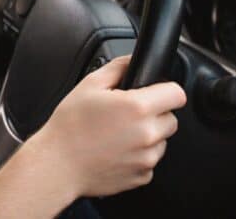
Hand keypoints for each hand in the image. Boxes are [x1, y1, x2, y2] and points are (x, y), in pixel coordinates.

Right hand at [26, 54, 186, 198]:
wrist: (58, 164)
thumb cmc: (70, 126)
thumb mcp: (89, 85)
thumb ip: (118, 67)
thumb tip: (132, 60)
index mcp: (137, 107)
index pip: (177, 94)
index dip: (166, 90)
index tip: (157, 92)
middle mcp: (147, 134)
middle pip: (171, 119)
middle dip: (155, 114)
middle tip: (128, 114)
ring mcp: (147, 158)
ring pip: (161, 141)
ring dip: (147, 136)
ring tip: (118, 134)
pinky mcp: (142, 176)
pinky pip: (150, 161)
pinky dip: (138, 156)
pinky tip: (116, 150)